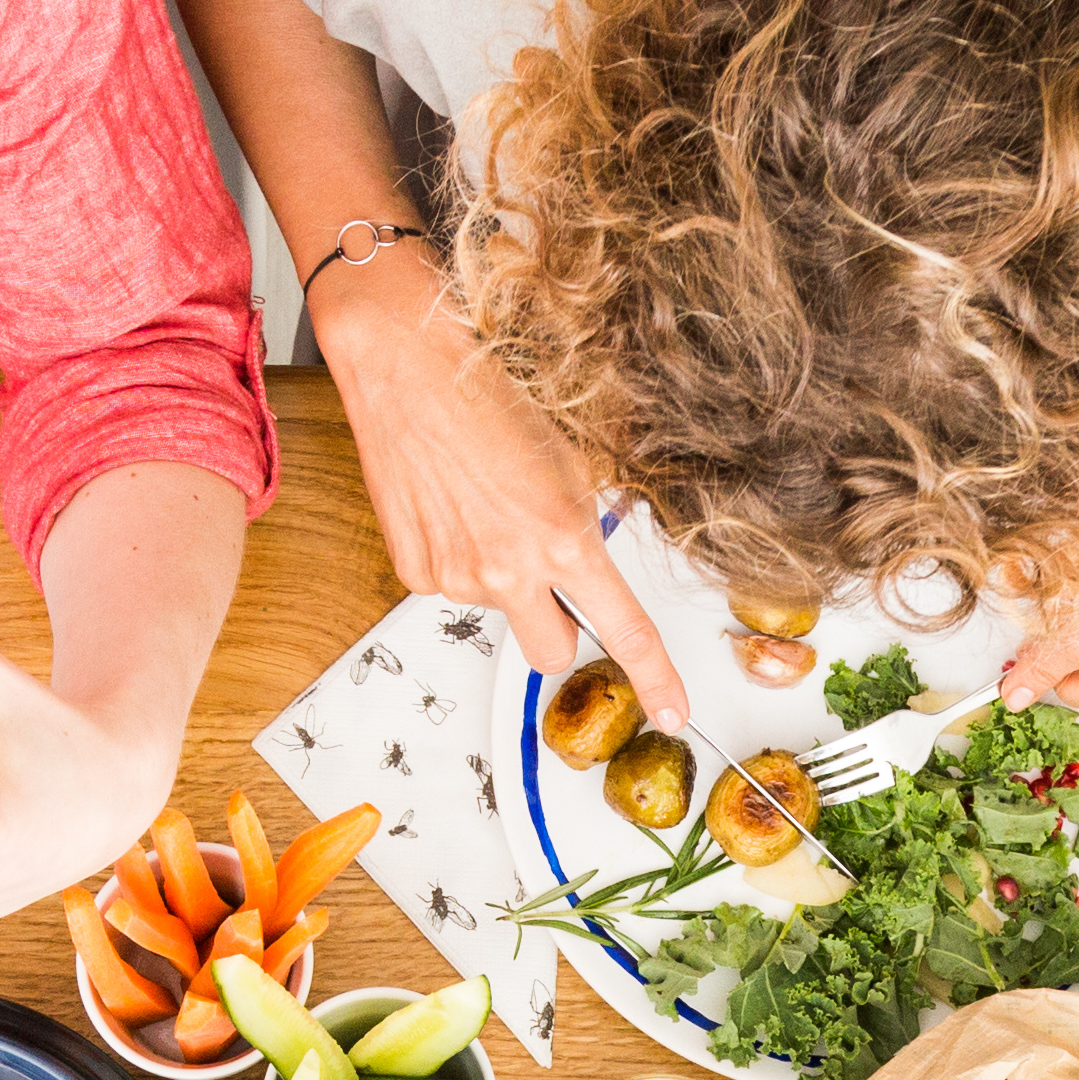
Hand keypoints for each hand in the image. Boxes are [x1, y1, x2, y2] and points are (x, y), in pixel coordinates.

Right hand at [315, 268, 694, 744]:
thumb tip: (589, 562)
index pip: (624, 629)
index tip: (672, 708)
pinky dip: (460, 561)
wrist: (406, 371)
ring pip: (500, 610)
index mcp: (564, 538)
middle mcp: (509, 570)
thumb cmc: (486, 398)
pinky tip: (453, 512)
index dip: (655, 677)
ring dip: (503, 578)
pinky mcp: (416, 573)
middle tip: (552, 583)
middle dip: (561, 628)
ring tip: (486, 509)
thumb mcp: (567, 460)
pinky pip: (454, 589)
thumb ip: (584, 525)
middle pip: (552, 652)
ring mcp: (458, 577)